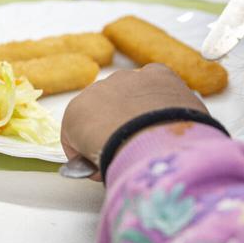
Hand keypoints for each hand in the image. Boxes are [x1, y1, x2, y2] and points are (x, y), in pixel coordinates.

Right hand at [61, 65, 206, 178]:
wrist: (152, 144)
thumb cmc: (118, 158)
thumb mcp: (94, 168)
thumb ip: (92, 159)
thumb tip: (100, 164)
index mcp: (76, 111)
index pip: (79, 128)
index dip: (89, 148)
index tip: (102, 163)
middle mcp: (98, 88)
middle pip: (104, 107)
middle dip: (113, 124)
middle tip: (129, 148)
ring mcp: (128, 78)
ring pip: (130, 92)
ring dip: (136, 109)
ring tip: (152, 134)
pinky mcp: (158, 74)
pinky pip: (155, 81)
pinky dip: (160, 95)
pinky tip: (167, 113)